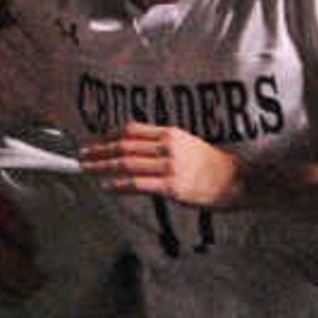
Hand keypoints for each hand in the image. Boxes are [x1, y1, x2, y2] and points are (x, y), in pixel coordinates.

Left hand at [81, 121, 241, 208]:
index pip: (130, 129)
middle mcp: (167, 146)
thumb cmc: (212, 164)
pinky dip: (119, 185)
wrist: (235, 180)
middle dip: (99, 150)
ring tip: (88, 169)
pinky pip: (138, 184)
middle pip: (124, 146)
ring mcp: (170, 167)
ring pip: (126, 164)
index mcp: (170, 133)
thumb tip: (134, 145)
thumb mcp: (186, 143)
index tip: (94, 140)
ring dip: (102, 166)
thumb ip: (162, 142)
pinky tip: (107, 186)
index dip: (107, 135)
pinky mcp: (172, 187)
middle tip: (82, 154)